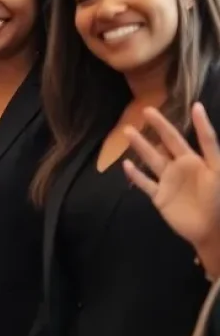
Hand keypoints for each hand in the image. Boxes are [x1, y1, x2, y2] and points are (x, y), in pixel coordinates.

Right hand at [124, 103, 219, 276]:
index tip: (191, 105)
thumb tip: (199, 110)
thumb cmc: (219, 199)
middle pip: (167, 143)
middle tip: (145, 111)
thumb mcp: (218, 169)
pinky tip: (126, 164)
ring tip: (128, 132)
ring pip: (151, 159)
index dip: (194, 122)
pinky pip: (145, 184)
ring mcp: (169, 182)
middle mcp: (182, 167)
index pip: (192, 137)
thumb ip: (209, 143)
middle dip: (157, 127)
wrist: (212, 231)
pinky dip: (135, 175)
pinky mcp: (159, 197)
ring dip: (140, 146)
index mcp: (198, 160)